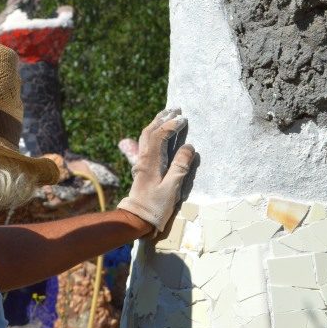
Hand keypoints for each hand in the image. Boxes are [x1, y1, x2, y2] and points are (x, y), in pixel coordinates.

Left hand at [118, 108, 196, 234]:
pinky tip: (159, 133)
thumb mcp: (172, 189)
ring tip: (168, 115)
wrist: (136, 219)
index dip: (171, 125)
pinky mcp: (141, 168)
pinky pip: (146, 143)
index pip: (159, 135)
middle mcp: (143, 158)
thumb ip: (180, 167)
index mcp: (151, 162)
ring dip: (157, 123)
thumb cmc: (155, 206)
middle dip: (162, 118)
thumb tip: (189, 147)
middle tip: (175, 109)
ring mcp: (141, 162)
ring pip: (146, 136)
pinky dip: (154, 133)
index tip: (184, 119)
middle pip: (149, 131)